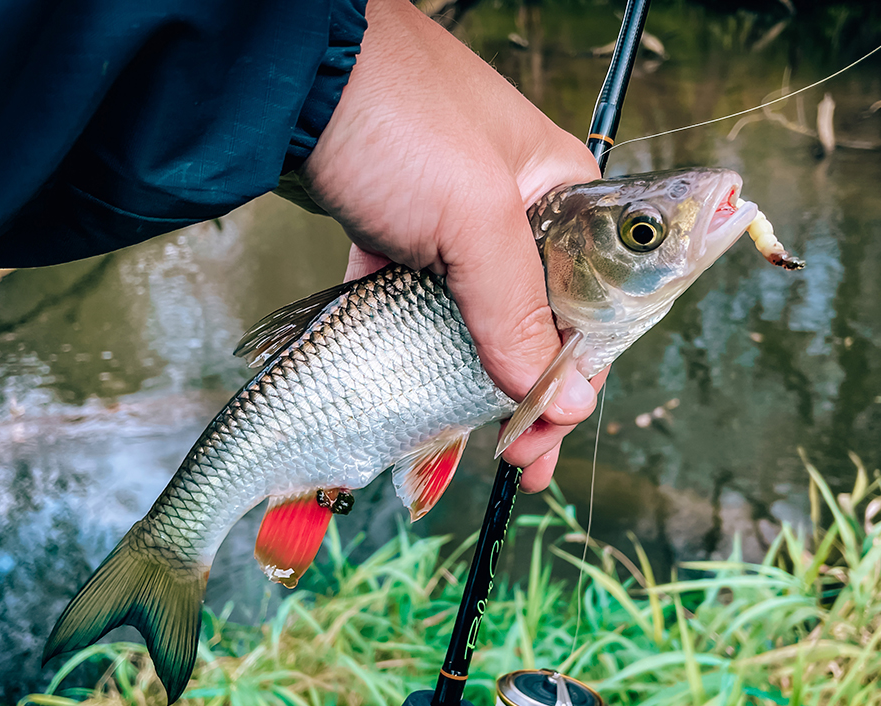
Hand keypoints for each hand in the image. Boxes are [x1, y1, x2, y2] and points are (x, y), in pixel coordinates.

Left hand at [300, 0, 602, 491]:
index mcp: (562, 193)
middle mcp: (514, 213)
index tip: (552, 427)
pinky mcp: (396, 237)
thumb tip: (558, 394)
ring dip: (478, 385)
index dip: (578, 372)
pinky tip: (424, 403)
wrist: (288, 71)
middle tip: (520, 458)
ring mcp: (450, 226)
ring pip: (476, 322)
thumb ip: (518, 309)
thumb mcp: (475, 218)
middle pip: (536, 322)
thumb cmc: (397, 118)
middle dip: (529, 393)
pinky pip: (417, 309)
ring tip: (481, 447)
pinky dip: (418, 355)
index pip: (592, 300)